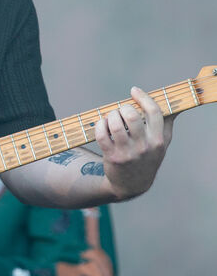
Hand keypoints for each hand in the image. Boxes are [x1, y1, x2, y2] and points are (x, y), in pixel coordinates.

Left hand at [95, 86, 173, 200]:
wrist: (132, 184)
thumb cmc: (148, 157)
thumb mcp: (162, 143)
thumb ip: (167, 123)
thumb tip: (174, 104)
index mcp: (158, 140)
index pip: (154, 112)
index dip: (143, 97)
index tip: (134, 90)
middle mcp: (144, 146)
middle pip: (132, 116)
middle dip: (123, 107)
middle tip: (121, 110)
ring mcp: (127, 153)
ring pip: (115, 125)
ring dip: (111, 115)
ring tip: (112, 117)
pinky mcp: (112, 157)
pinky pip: (101, 135)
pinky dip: (100, 125)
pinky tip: (103, 124)